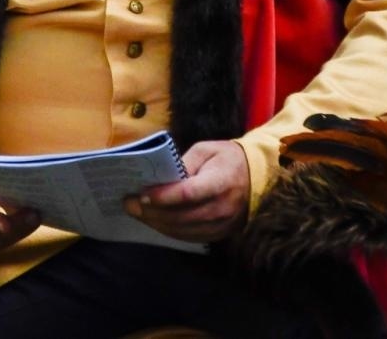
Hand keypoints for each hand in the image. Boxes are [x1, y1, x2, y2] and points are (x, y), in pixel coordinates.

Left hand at [124, 139, 249, 243]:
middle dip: (151, 212)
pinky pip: (188, 237)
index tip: (141, 194)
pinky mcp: (218, 235)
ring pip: (181, 230)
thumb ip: (184, 162)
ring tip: (137, 212)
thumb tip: (160, 178)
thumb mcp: (206, 150)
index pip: (188, 194)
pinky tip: (154, 220)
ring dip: (156, 223)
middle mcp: (222, 208)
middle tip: (129, 204)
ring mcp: (221, 225)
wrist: (257, 179)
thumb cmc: (227, 159)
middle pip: (181, 216)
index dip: (163, 196)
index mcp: (221, 182)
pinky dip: (168, 230)